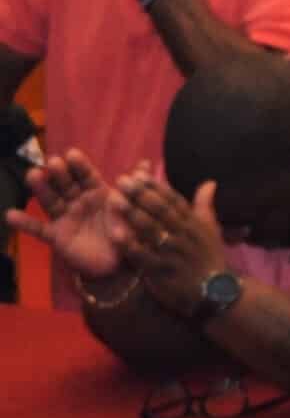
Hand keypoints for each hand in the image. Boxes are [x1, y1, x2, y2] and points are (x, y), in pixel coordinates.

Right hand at [4, 148, 124, 280]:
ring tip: (33, 175)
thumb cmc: (127, 231)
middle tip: (53, 162)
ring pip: (51, 201)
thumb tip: (147, 163)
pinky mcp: (57, 236)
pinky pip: (39, 229)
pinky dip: (25, 223)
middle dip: (60, 173)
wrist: (119, 262)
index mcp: (98, 192)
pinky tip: (10, 215)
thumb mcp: (133, 209)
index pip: (87, 176)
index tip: (72, 154)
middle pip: (67, 184)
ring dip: (41, 188)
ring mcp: (66, 217)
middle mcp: (79, 201)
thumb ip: (136, 188)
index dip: (80, 166)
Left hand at [108, 173, 228, 312]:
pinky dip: (129, 244)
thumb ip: (205, 205)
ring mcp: (173, 252)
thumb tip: (209, 182)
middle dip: (140, 194)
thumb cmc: (210, 258)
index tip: (138, 174)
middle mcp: (183, 234)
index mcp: (193, 223)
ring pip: (151, 229)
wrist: (215, 292)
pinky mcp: (163, 271)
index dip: (155, 186)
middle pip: (160, 210)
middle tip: (122, 180)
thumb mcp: (212, 230)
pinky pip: (143, 256)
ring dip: (131, 213)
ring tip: (114, 199)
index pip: (174, 199)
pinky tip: (114, 234)